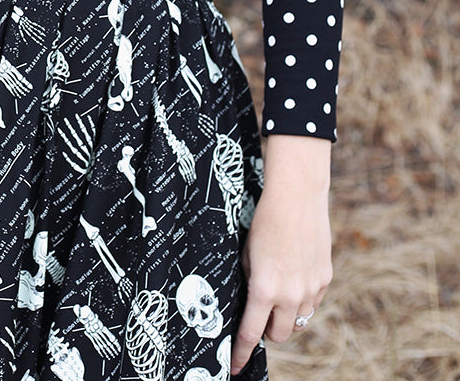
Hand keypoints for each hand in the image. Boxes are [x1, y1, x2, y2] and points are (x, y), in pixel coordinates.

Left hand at [231, 135, 331, 374]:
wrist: (297, 197)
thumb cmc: (265, 221)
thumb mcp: (247, 254)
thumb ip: (250, 282)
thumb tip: (250, 302)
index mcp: (264, 289)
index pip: (251, 333)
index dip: (241, 352)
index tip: (235, 366)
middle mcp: (290, 295)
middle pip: (280, 335)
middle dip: (268, 331)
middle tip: (261, 316)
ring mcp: (311, 289)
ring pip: (299, 321)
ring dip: (287, 316)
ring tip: (279, 294)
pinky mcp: (325, 278)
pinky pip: (313, 302)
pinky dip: (303, 300)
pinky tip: (296, 279)